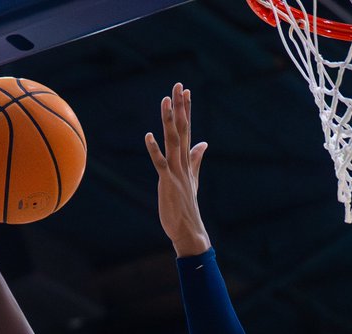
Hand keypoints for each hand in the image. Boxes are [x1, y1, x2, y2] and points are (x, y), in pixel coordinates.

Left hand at [145, 82, 210, 257]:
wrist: (189, 230)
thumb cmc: (187, 207)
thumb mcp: (192, 179)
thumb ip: (196, 159)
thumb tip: (203, 143)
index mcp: (187, 161)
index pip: (187, 130)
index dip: (187, 110)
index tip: (186, 91)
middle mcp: (183, 163)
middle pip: (182, 130)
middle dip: (181, 108)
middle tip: (179, 85)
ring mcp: (176, 172)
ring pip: (172, 141)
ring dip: (169, 120)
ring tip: (166, 100)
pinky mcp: (168, 182)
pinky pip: (160, 163)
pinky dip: (154, 150)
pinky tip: (148, 136)